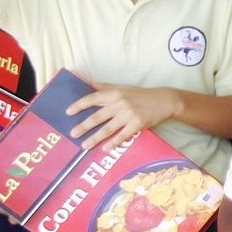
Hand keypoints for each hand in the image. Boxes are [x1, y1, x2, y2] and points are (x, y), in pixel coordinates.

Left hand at [66, 85, 180, 150]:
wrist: (164, 101)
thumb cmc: (141, 94)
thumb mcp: (123, 87)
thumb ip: (105, 87)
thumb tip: (87, 83)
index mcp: (114, 93)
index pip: (92, 99)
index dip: (79, 105)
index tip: (68, 112)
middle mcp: (120, 104)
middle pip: (97, 117)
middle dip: (83, 126)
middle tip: (72, 134)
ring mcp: (128, 115)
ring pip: (107, 129)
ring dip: (94, 138)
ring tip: (84, 146)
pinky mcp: (137, 125)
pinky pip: (122, 136)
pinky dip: (113, 143)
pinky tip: (105, 149)